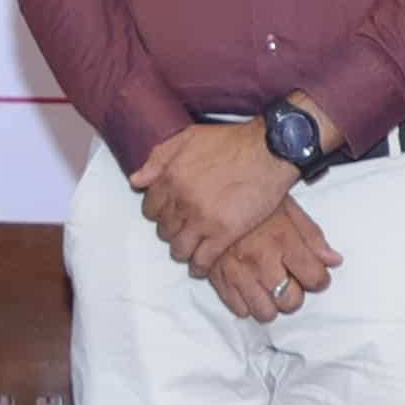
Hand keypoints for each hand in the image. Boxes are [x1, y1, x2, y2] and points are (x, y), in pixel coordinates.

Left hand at [127, 117, 299, 268]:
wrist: (269, 151)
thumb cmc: (231, 141)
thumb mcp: (188, 138)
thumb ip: (158, 158)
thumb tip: (136, 180)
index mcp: (171, 177)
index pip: (150, 208)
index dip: (159, 212)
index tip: (169, 214)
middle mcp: (182, 200)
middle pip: (164, 230)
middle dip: (172, 230)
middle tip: (183, 229)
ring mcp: (202, 219)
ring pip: (179, 248)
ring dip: (182, 250)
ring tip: (190, 248)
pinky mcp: (224, 233)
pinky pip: (202, 260)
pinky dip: (199, 267)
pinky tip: (200, 267)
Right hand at [203, 194, 336, 325]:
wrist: (210, 190)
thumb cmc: (253, 199)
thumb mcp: (289, 208)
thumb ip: (312, 237)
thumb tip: (334, 261)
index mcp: (283, 240)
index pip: (315, 279)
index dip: (319, 279)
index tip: (314, 274)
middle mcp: (261, 260)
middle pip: (290, 302)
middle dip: (295, 295)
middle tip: (290, 281)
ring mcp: (238, 272)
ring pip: (264, 313)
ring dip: (271, 304)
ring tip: (269, 288)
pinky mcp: (217, 279)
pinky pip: (239, 309)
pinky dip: (247, 302)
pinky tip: (249, 286)